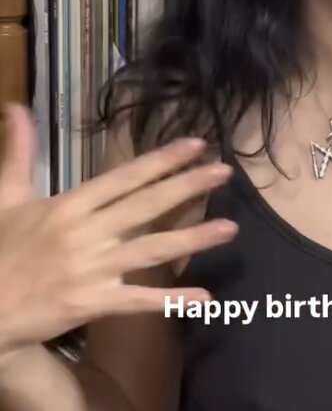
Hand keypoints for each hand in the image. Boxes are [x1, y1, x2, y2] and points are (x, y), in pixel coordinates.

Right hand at [0, 103, 236, 354]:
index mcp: (68, 205)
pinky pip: (138, 301)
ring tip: (230, 228)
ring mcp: (92, 269)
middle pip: (146, 206)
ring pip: (151, 250)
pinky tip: (204, 297)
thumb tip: (17, 107)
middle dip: (188, 186)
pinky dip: (171, 300)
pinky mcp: (91, 303)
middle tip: (225, 172)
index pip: (124, 177)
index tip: (196, 145)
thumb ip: (19, 153)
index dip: (161, 160)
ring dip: (192, 238)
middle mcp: (86, 233)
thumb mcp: (5, 198)